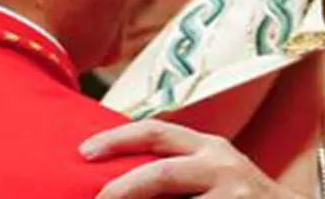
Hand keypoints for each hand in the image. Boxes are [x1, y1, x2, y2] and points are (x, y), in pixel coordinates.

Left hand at [81, 120, 304, 198]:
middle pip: (160, 173)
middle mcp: (221, 164)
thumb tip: (119, 175)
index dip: (117, 139)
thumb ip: (177, 168)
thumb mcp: (213, 172)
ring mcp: (233, 194)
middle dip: (121, 189)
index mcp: (208, 146)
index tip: (84, 152)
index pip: (156, 132)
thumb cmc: (240, 197)